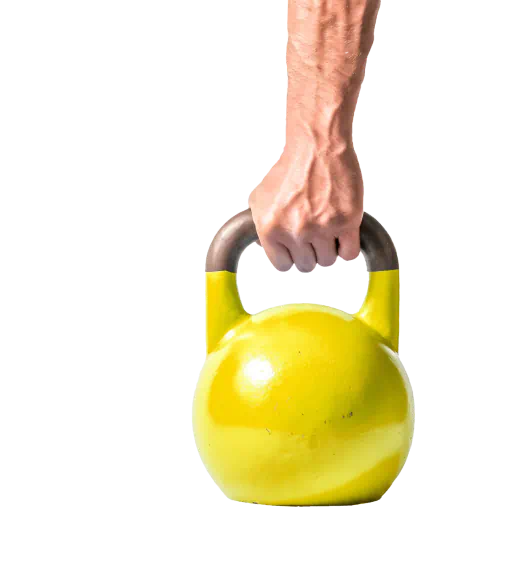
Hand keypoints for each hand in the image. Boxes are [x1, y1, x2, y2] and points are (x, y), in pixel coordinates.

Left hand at [249, 142, 364, 272]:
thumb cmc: (290, 169)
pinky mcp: (346, 221)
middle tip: (314, 230)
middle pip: (307, 265)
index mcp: (270, 229)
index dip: (292, 255)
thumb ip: (262, 227)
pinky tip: (342, 232)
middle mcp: (295, 231)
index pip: (283, 265)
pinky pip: (349, 253)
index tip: (297, 245)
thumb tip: (272, 249)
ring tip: (327, 226)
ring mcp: (321, 227)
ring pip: (328, 260)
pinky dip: (347, 246)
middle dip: (311, 251)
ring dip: (329, 248)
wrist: (317, 146)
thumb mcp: (261, 198)